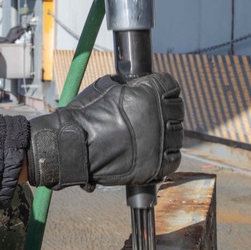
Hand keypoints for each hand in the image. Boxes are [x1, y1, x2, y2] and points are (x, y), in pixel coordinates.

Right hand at [26, 73, 183, 189]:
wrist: (73, 146)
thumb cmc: (84, 115)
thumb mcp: (104, 86)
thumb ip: (126, 85)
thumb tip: (131, 84)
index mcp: (149, 94)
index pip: (170, 85)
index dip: (162, 88)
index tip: (155, 93)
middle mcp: (159, 116)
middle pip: (177, 109)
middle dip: (165, 109)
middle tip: (151, 115)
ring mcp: (159, 142)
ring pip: (177, 134)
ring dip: (166, 133)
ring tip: (151, 135)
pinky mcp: (156, 166)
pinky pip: (173, 158)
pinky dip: (167, 154)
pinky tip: (156, 152)